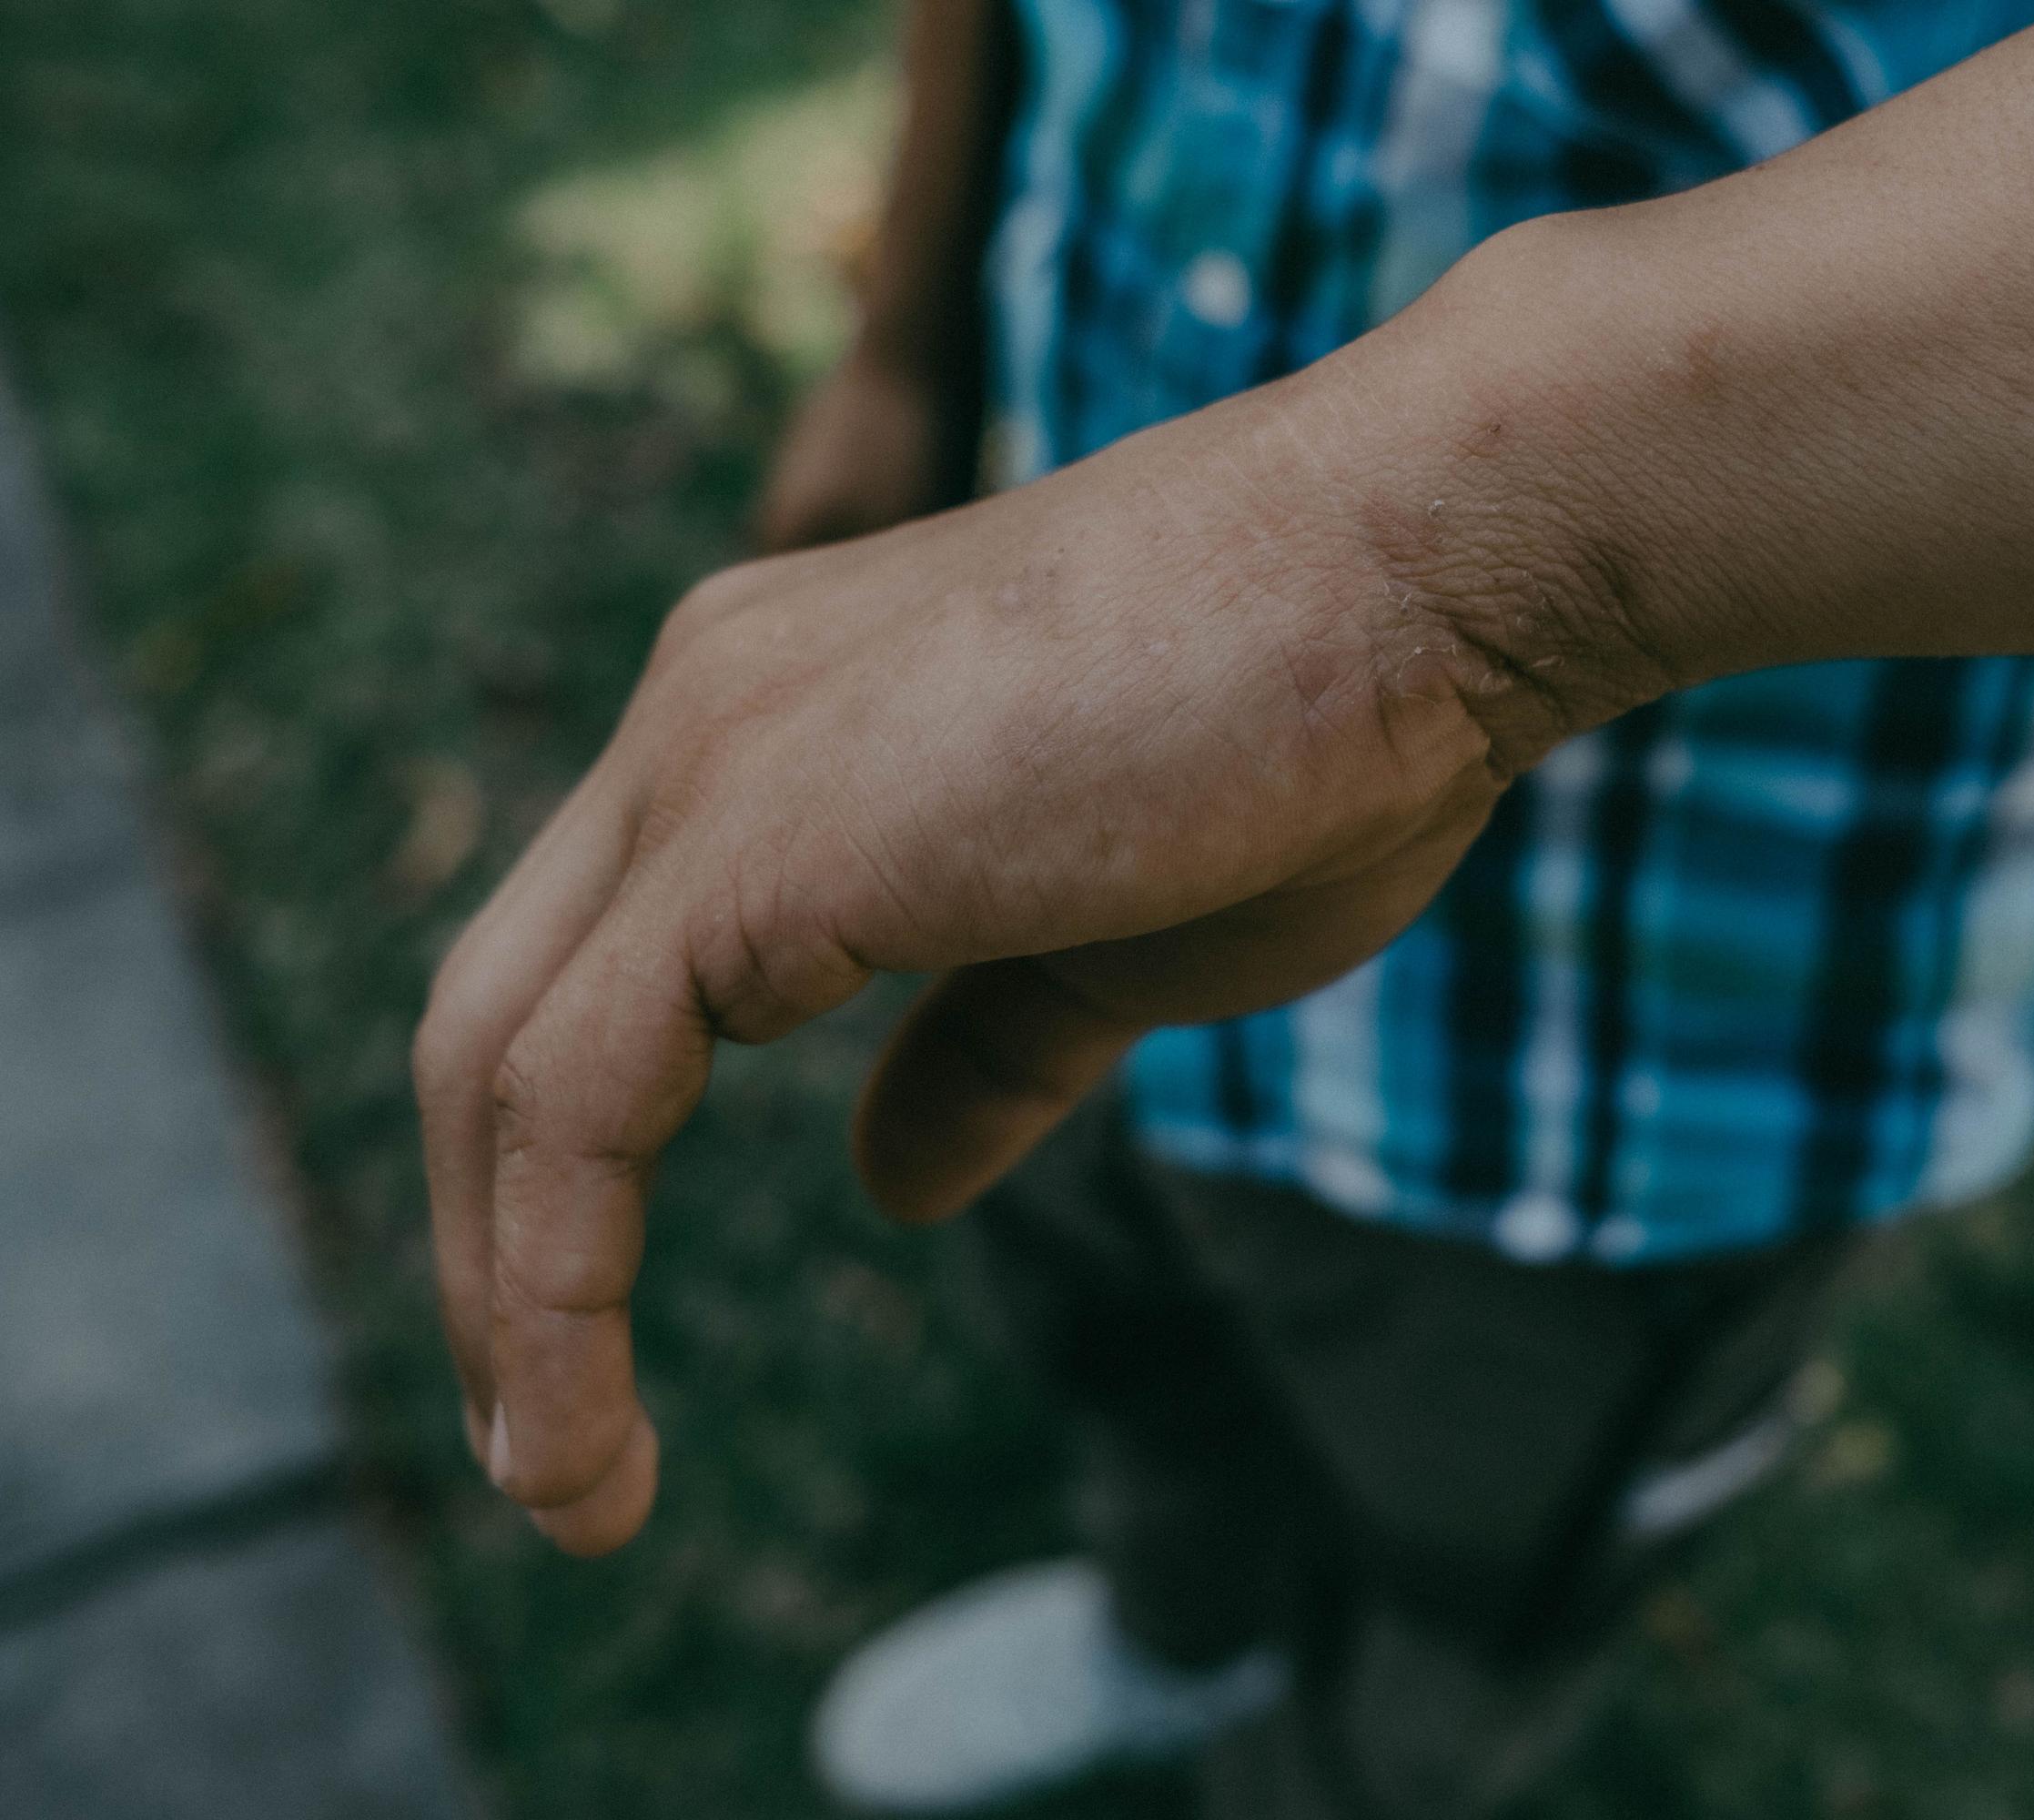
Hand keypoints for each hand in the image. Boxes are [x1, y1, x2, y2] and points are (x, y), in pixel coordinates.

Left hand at [414, 334, 1619, 1553]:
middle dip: (495, 1252)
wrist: (1422, 567)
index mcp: (779, 721)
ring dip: (506, 1304)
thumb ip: (984, 1050)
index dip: (573, 1168)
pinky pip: (573, 1099)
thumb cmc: (1323, 737)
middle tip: (544, 1445)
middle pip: (499, 1016)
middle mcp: (704, 715)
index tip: (597, 1344)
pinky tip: (585, 1438)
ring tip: (566, 1491)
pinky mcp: (757, 841)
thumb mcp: (1123, 948)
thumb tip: (886, 1182)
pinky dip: (552, 1289)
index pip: (603, 968)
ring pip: (499, 1061)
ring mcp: (712, 760)